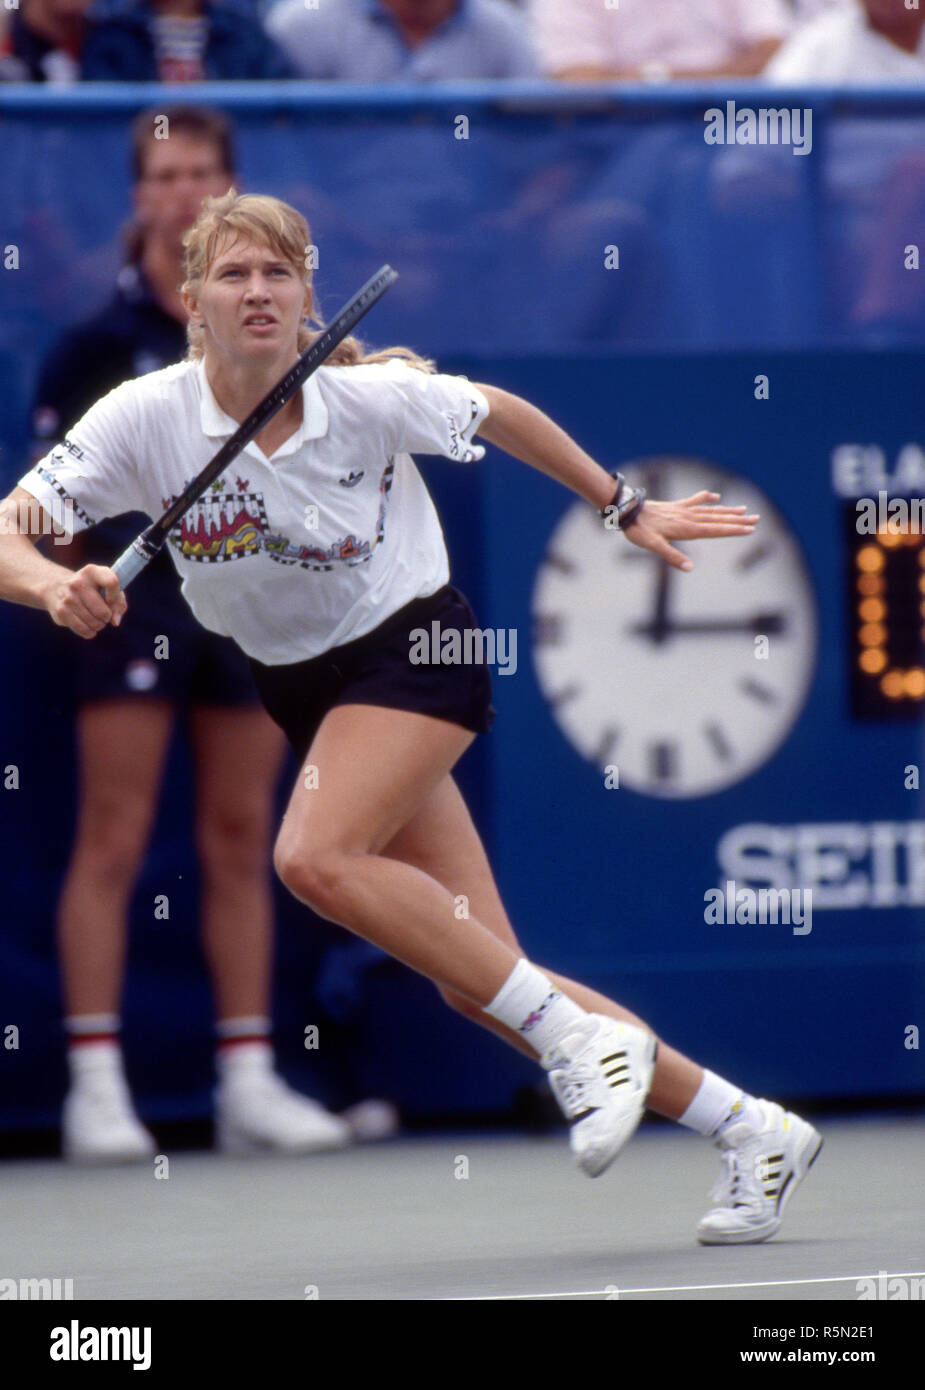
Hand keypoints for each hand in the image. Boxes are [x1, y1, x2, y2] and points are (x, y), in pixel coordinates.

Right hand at [45, 563, 126, 638]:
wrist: (56, 587)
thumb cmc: (90, 589)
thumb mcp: (106, 587)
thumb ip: (118, 602)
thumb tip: (115, 621)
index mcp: (91, 571)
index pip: (111, 582)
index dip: (116, 597)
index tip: (112, 602)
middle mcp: (77, 582)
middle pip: (103, 611)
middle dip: (107, 617)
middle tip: (104, 615)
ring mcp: (68, 597)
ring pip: (94, 623)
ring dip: (99, 625)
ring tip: (96, 619)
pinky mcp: (61, 611)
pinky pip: (84, 630)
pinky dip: (90, 632)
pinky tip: (89, 627)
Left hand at [623, 491, 757, 570]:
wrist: (627, 510)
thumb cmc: (639, 530)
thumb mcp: (654, 547)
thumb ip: (672, 557)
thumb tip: (690, 568)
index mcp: (686, 529)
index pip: (715, 530)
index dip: (733, 530)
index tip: (750, 530)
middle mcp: (688, 518)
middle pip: (718, 519)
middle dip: (737, 521)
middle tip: (756, 519)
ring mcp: (683, 510)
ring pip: (710, 510)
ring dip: (728, 510)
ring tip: (745, 510)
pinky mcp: (676, 506)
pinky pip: (695, 500)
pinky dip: (706, 498)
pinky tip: (715, 496)